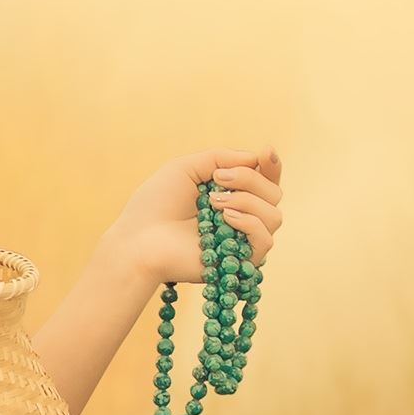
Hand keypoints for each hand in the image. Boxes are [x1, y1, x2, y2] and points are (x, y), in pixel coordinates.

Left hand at [107, 146, 284, 287]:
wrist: (139, 239)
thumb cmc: (155, 204)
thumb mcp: (186, 168)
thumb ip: (221, 158)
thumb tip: (257, 157)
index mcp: (230, 195)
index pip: (266, 180)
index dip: (272, 165)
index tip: (265, 152)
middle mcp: (241, 217)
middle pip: (274, 193)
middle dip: (250, 179)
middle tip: (217, 180)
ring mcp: (242, 240)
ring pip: (274, 216)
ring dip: (247, 201)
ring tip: (213, 202)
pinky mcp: (240, 262)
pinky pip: (266, 239)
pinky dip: (250, 222)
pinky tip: (226, 218)